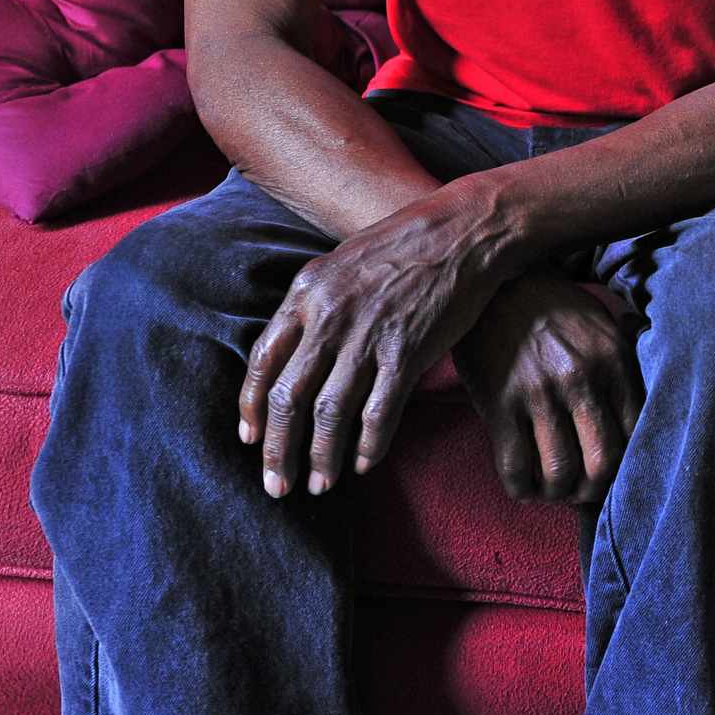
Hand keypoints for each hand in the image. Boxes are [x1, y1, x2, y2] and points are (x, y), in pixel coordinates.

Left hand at [239, 184, 502, 497]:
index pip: (262, 362)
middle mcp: (329, 316)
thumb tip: (294, 350)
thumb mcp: (342, 262)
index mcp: (306, 293)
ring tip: (320, 485)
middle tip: (277, 485)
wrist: (463, 228)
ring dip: (321, 457)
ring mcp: (368, 335)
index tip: (251, 439)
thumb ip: (314, 304)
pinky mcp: (408, 351)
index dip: (252, 408)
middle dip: (278, 449)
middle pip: (288, 397)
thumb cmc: (405, 244)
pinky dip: (369, 444)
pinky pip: (380, 411)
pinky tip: (365, 464)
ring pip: (329, 412)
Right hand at [457, 272, 645, 503]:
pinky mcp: (499, 402)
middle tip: (583, 491)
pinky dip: (522, 489)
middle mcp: (581, 378)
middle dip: (594, 489)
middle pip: (603, 462)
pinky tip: (524, 486)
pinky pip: (515, 467)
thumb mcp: (601, 322)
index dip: (627, 465)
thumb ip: (624, 362)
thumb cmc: (553, 307)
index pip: (637, 432)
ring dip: (557, 493)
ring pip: (559, 472)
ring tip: (552, 489)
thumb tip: (648, 401)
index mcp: (613, 359)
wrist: (496, 281)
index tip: (612, 472)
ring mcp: (539, 392)